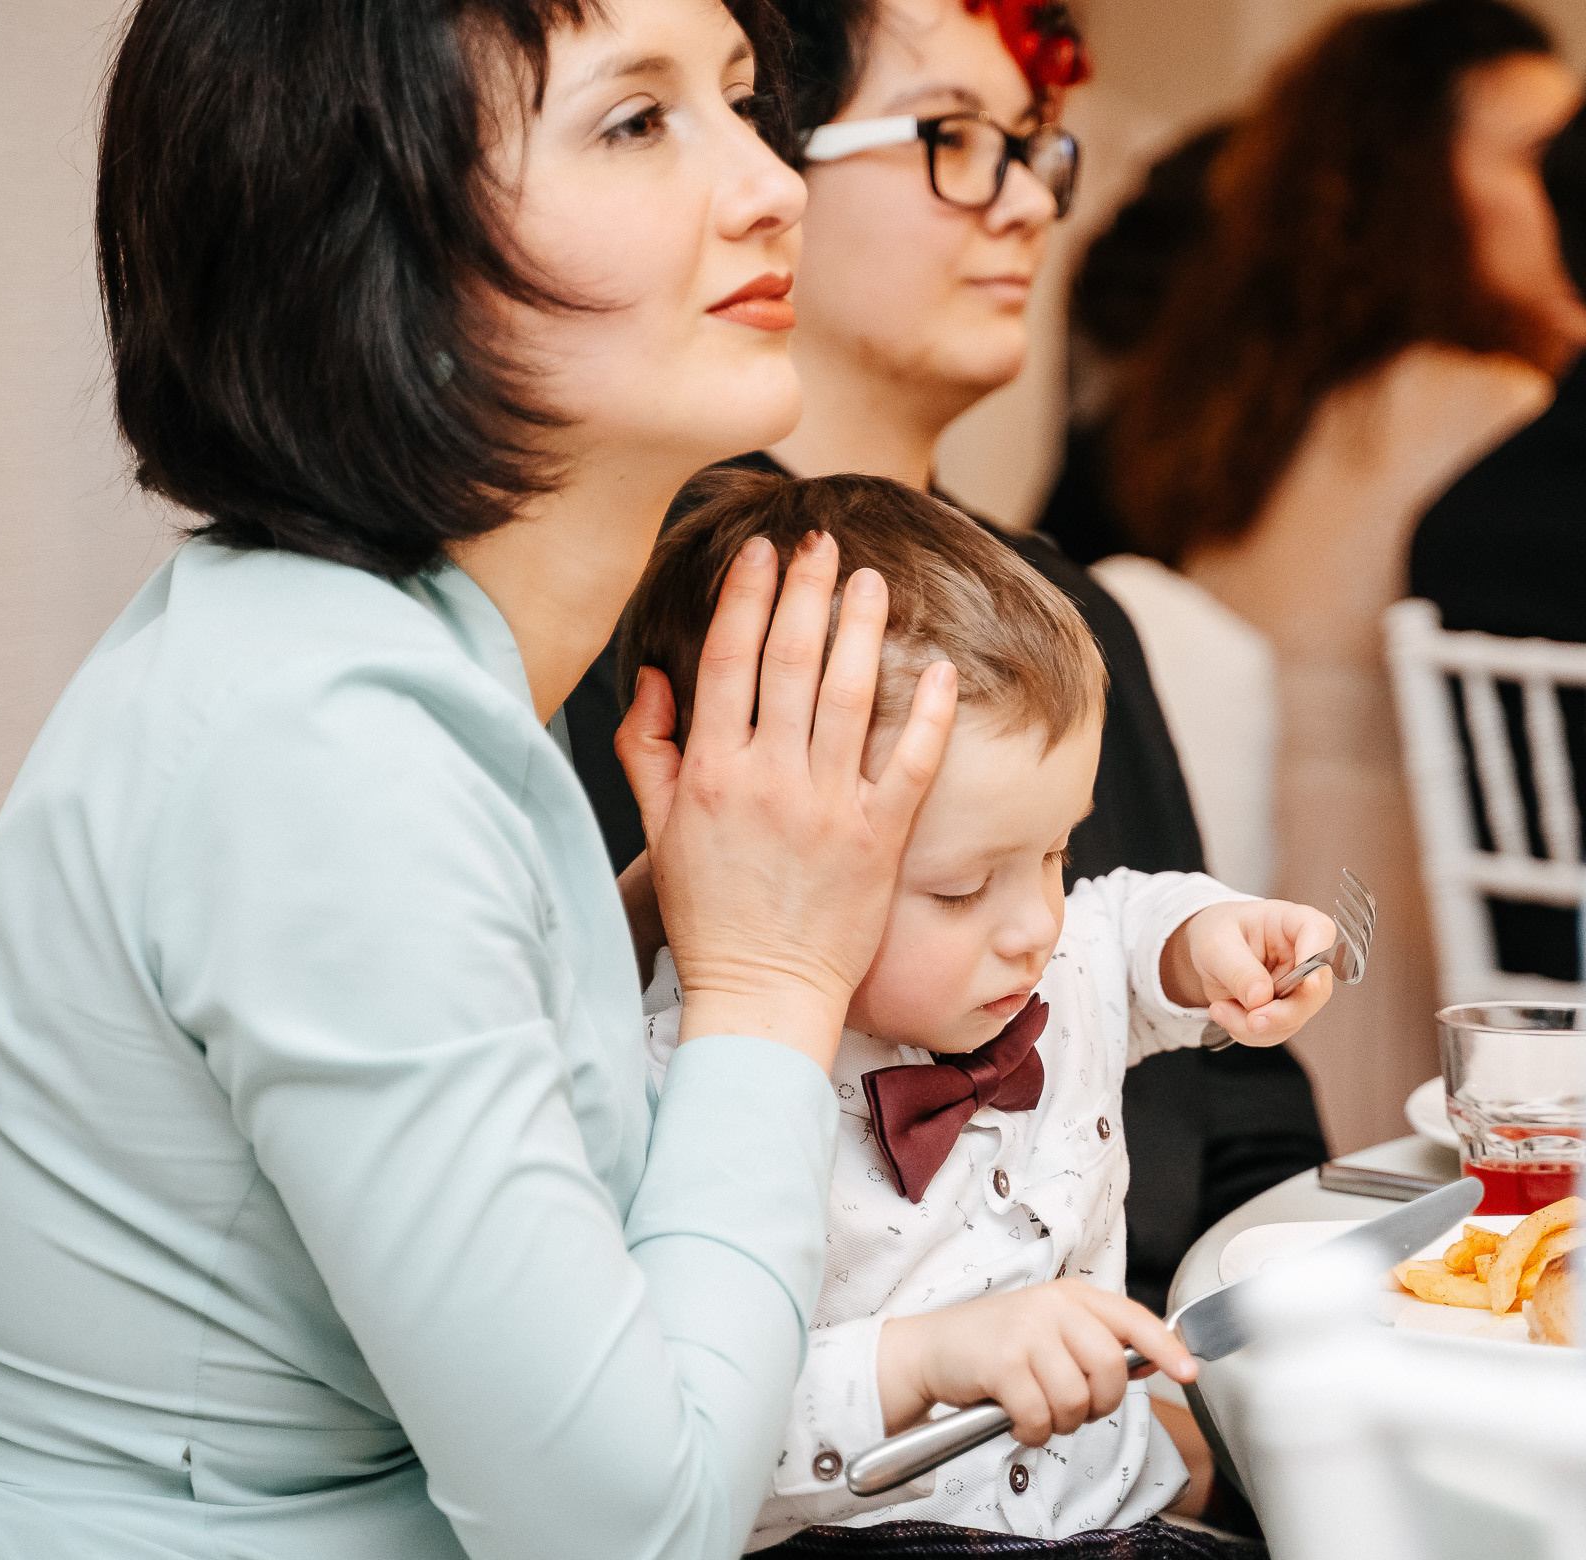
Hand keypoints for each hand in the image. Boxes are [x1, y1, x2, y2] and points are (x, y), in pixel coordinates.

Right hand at [616, 534, 957, 1067]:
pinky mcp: (878, 839)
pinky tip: (938, 666)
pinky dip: (927, 712)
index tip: (762, 551)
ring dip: (861, 629)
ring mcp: (827, 808)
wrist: (762, 994)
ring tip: (872, 580)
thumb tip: (658, 677)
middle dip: (806, 591)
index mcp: (711, 772)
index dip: (747, 597)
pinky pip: (910, 763)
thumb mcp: (656, 831)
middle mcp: (769, 780)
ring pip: (847, 696)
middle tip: (821, 540)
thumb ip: (647, 749)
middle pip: (790, 662)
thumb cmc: (709, 915)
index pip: (729, 661)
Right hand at [875, 1281, 1197, 1446]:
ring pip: (1076, 1400)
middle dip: (1101, 1404)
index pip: (1133, 1319)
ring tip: (1038, 1412)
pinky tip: (1016, 1421)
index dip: (1165, 1348)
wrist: (930, 1350)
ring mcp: (1027, 1333)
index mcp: (1073, 1297)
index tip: (1188, 1372)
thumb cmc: (995, 1346)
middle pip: (1111, 1368)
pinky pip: (1039, 1417)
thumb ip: (1096, 1341)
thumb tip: (1153, 1362)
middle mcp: (1053, 1308)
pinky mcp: (1002, 1363)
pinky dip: (1031, 1432)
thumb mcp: (1050, 1330)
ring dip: (1061, 1422)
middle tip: (1076, 1409)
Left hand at [1162, 899, 1335, 1045]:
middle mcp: (1302, 954)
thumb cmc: (1216, 933)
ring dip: (1256, 1027)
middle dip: (1282, 1014)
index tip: (1308, 983)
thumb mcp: (1216, 945)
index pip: (1319, 932)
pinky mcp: (1287, 1008)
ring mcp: (1298, 985)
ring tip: (1220, 1011)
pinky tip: (1227, 1015)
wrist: (1208, 950)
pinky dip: (1251, 1033)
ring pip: (1295, 1018)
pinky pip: (1278, 1030)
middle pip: (1315, 989)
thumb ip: (1238, 970)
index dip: (1317, 957)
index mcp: (1292, 922)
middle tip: (1251, 1021)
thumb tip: (1261, 998)